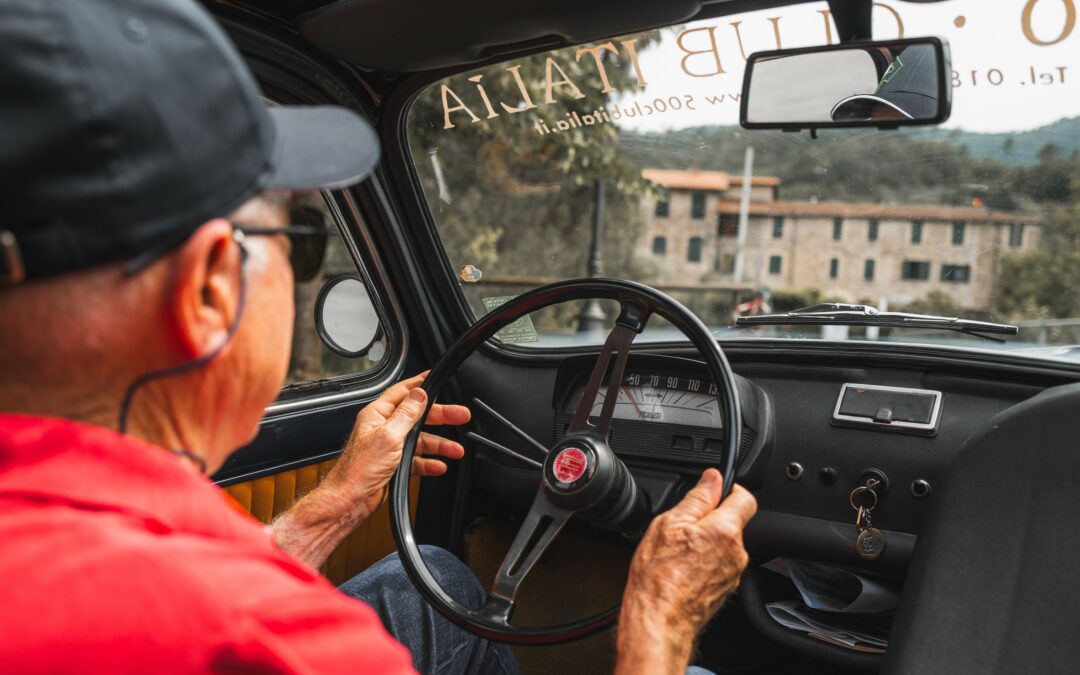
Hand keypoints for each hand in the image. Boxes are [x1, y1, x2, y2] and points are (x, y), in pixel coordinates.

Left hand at [321, 371, 470, 520]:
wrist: (350, 499)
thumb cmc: (359, 468)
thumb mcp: (388, 435)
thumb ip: (407, 414)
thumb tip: (419, 394)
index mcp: (377, 415)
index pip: (402, 392)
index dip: (420, 384)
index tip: (434, 378)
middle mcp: (383, 428)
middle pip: (418, 416)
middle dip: (440, 416)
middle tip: (460, 415)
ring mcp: (389, 446)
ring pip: (420, 440)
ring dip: (439, 444)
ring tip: (455, 449)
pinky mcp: (393, 464)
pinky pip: (416, 459)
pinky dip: (428, 462)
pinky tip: (438, 465)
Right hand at [615, 469, 756, 674]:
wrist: (658, 621)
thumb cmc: (658, 578)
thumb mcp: (668, 524)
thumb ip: (696, 498)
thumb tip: (712, 479)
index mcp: (725, 530)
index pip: (745, 497)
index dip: (729, 489)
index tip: (713, 490)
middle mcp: (737, 553)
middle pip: (732, 523)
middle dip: (710, 520)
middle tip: (682, 527)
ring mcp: (732, 574)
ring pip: (723, 545)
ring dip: (705, 543)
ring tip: (677, 552)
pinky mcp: (724, 590)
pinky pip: (718, 566)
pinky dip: (703, 563)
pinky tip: (680, 569)